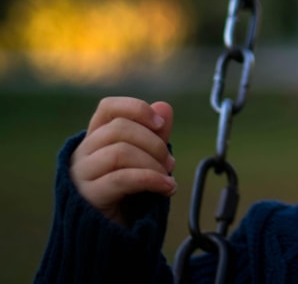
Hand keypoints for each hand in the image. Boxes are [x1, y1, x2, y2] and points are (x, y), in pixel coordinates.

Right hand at [69, 97, 176, 226]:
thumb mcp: (146, 161)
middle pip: (119, 129)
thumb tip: (164, 106)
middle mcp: (82, 152)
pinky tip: (167, 188)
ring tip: (168, 178)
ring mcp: (81, 174)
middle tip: (170, 163)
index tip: (160, 124)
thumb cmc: (128, 196)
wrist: (110, 238)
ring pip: (120, 151)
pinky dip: (151, 179)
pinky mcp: (87, 196)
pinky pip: (122, 178)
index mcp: (95, 138)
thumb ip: (155, 135)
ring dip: (153, 163)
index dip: (136, 108)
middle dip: (154, 143)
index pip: (108, 107)